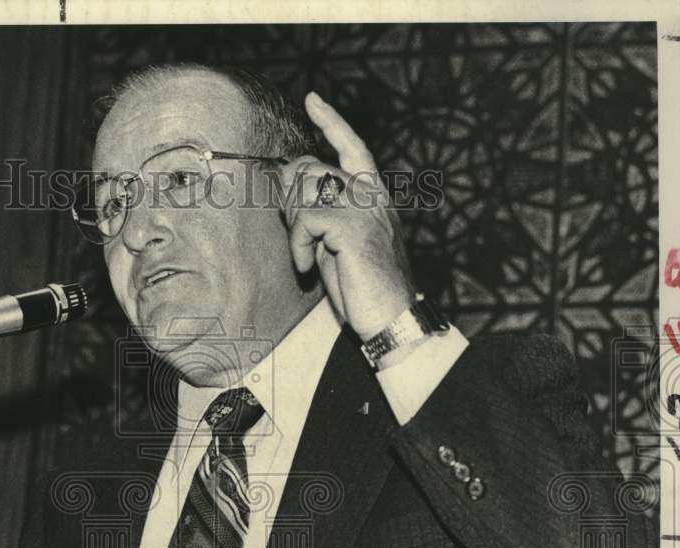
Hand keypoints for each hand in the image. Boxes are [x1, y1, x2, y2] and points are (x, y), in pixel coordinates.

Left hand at [280, 92, 415, 341]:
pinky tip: (306, 266)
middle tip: (298, 236)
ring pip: (305, 192)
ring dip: (294, 227)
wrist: (390, 316)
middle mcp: (371, 194)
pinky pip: (304, 221)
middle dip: (291, 199)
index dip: (332, 123)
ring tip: (307, 254)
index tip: (313, 100)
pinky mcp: (353, 226)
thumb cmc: (362, 285)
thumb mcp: (335, 242)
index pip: (353, 148)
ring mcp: (364, 207)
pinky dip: (297, 246)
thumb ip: (319, 213)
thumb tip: (289, 185)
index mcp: (373, 195)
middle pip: (311, 169)